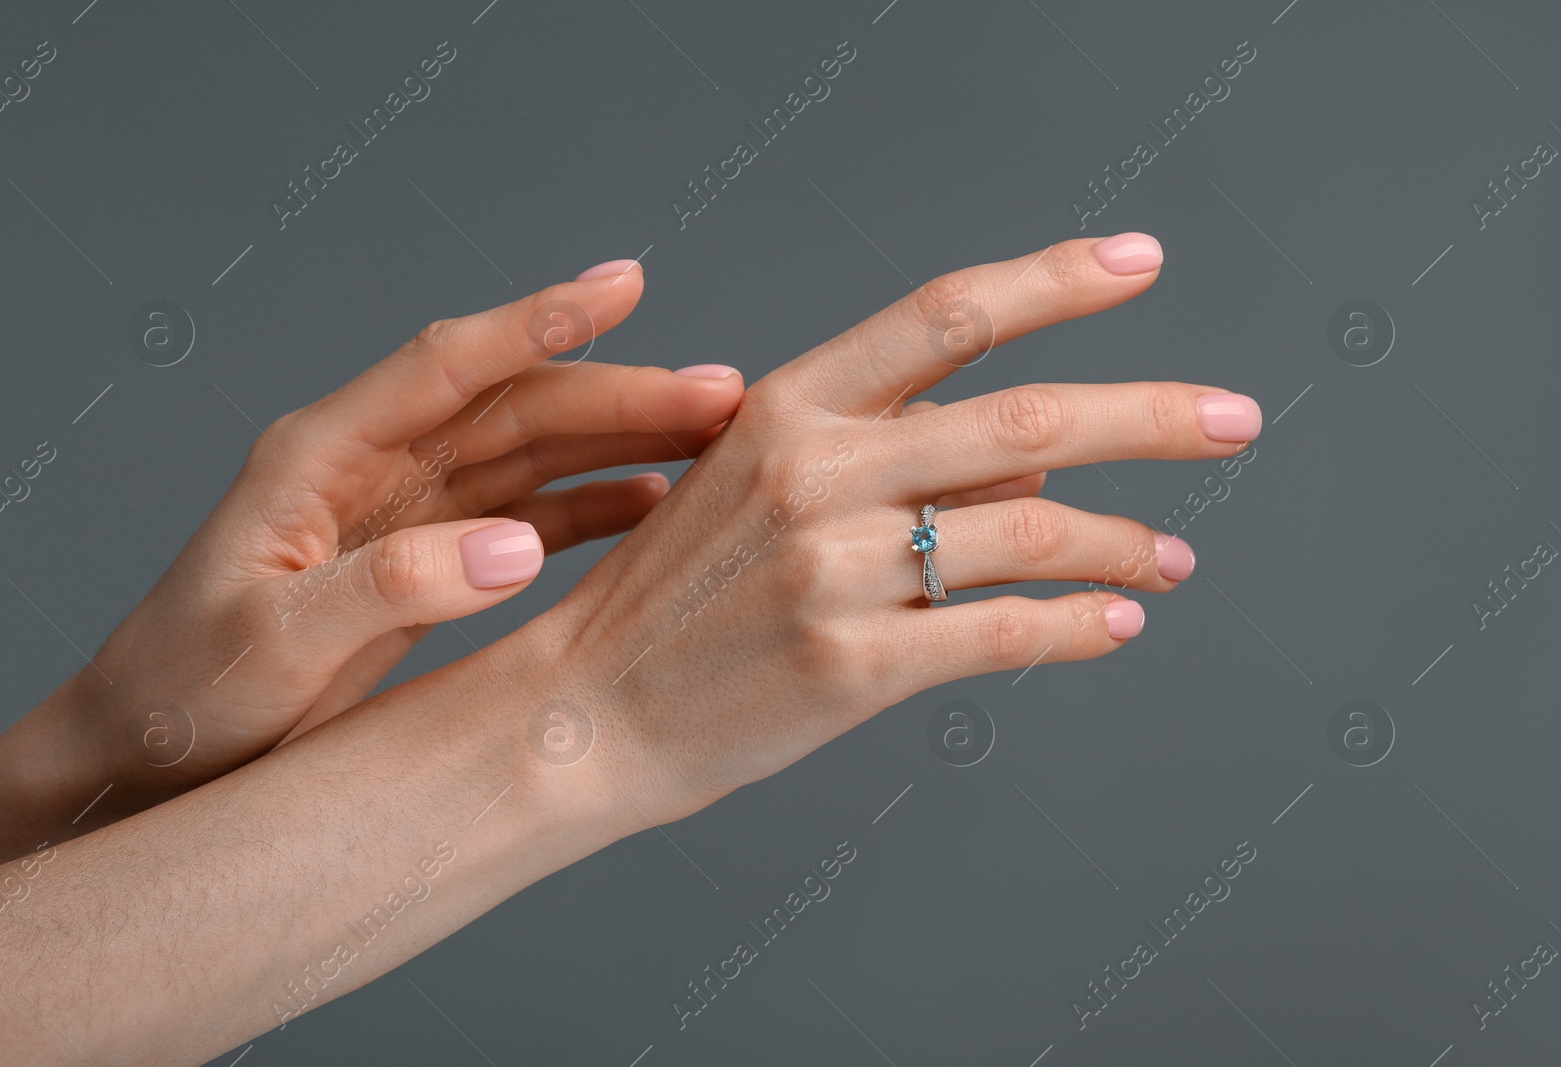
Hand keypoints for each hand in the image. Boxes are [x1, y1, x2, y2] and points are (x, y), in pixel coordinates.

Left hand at [13, 261, 744, 821]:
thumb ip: (390, 588)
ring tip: (715, 437)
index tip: (622, 285)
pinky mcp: (429, 556)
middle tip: (723, 393)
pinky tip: (654, 501)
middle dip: (620, 390)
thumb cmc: (189, 695)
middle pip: (515, 404)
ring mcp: (406, 507)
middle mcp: (371, 463)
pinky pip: (529, 513)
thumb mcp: (275, 644)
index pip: (444, 365)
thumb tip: (514, 548)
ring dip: (622, 437)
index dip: (537, 322)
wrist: (155, 753)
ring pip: (534, 451)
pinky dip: (594, 505)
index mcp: (319, 454)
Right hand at [495, 235, 1260, 822]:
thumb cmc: (674, 594)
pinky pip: (1005, 631)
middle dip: (1154, 414)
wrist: (590, 709)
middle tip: (1235, 418)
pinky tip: (1115, 623)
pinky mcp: (851, 665)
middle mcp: (816, 471)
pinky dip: (1078, 625)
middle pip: (1029, 416)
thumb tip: (1037, 451)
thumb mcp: (753, 485)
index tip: (1141, 264)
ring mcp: (833, 569)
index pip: (947, 314)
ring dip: (1126, 544)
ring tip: (1169, 560)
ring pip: (1032, 531)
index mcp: (788, 404)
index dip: (1055, 279)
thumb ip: (884, 452)